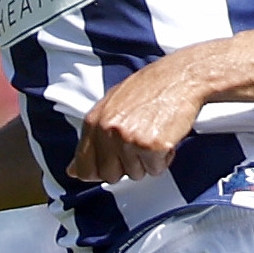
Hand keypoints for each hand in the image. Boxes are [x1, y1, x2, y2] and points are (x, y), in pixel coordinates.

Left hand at [71, 55, 213, 181]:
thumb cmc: (148, 89)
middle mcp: (108, 131)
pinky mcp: (152, 146)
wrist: (180, 76)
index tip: (112, 165)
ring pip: (135, 175)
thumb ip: (92, 139)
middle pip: (110, 176)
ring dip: (147, 161)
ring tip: (153, 134)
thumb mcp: (111, 107)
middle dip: (126, 166)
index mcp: (94, 121)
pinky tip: (165, 136)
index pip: (84, 167)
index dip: (99, 172)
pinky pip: (156, 169)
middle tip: (139, 143)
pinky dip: (164, 158)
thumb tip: (73, 171)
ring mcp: (129, 139)